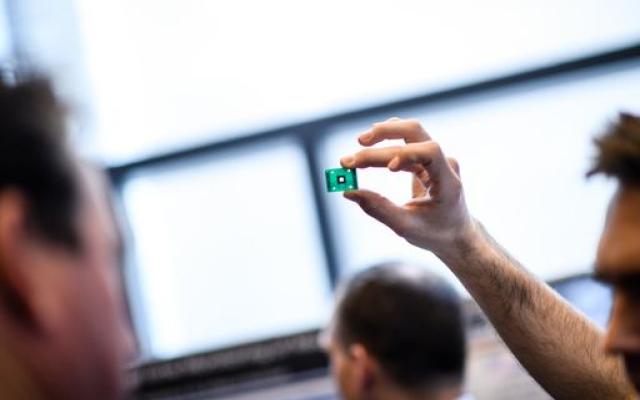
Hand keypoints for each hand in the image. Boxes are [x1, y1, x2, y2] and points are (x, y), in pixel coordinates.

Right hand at [340, 118, 475, 254]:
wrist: (456, 233)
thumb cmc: (435, 233)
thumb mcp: (406, 227)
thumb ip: (378, 209)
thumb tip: (348, 192)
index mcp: (448, 182)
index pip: (431, 152)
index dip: (408, 154)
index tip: (388, 169)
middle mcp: (445, 163)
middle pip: (415, 132)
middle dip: (385, 136)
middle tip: (358, 146)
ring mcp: (437, 158)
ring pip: (409, 132)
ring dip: (383, 134)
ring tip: (360, 142)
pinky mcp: (426, 159)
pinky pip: (405, 142)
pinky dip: (385, 143)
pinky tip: (369, 146)